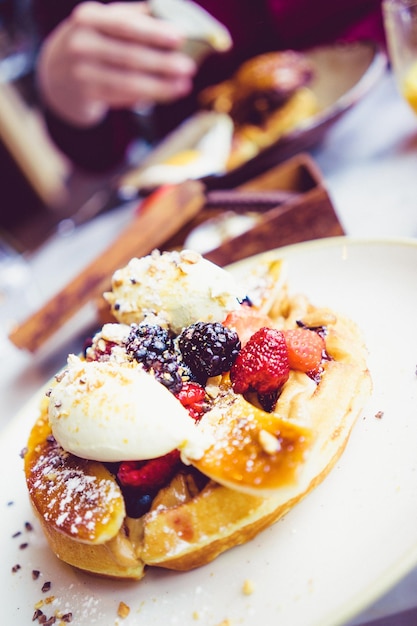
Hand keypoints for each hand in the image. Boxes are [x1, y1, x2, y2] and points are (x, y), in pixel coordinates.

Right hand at [36, 1, 196, 126]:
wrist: (56, 72)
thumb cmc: (92, 41)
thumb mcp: (103, 22)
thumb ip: (133, 17)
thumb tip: (173, 13)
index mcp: (88, 17)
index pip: (125, 25)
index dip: (153, 31)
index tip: (180, 37)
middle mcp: (80, 44)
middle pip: (128, 55)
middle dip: (162, 63)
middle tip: (188, 67)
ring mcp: (81, 72)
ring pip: (128, 81)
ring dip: (159, 85)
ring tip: (183, 86)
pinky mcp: (86, 95)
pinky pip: (122, 97)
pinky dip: (146, 97)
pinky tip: (166, 95)